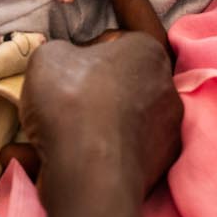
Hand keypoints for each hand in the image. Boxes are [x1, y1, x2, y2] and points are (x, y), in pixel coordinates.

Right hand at [16, 33, 181, 199]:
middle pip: (123, 83)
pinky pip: (127, 150)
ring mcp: (169, 130)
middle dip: (96, 91)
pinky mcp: (161, 166)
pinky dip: (106, 152)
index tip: (66, 71)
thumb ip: (63, 52)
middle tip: (64, 103)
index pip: (115, 43)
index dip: (86, 54)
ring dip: (101, 123)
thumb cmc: (70, 100)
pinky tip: (78, 157)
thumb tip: (71, 65)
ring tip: (64, 136)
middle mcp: (168, 88)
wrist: (88, 173)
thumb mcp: (48, 56)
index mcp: (148, 51)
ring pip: (126, 119)